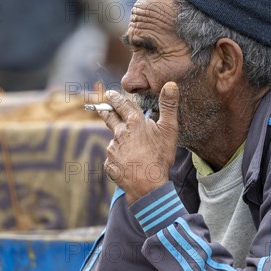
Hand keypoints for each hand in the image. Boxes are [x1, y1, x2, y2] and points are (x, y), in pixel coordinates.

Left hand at [99, 82, 178, 204]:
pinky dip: (119, 159)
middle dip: (105, 111)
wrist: (148, 185)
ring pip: (115, 141)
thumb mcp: (169, 129)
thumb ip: (169, 106)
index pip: (122, 105)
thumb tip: (170, 84)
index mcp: (134, 123)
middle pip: (110, 118)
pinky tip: (129, 165)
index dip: (115, 98)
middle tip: (100, 107)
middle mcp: (120, 134)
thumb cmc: (160, 157)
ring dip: (119, 141)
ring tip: (131, 150)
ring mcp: (113, 149)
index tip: (110, 94)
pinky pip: (114, 159)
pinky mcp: (110, 164)